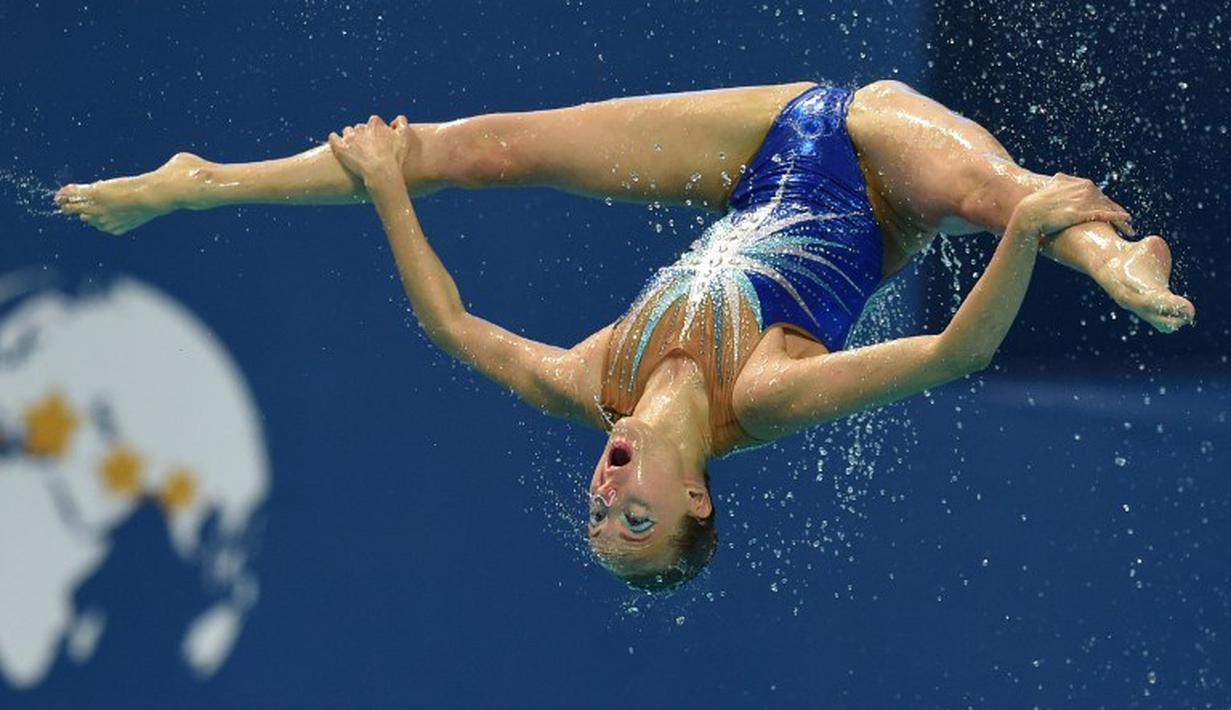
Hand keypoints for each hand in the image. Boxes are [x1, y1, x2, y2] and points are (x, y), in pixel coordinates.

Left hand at [328, 115, 409, 184]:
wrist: (381, 174)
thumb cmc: (395, 158)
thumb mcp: (404, 138)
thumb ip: (402, 124)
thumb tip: (398, 118)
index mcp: (376, 124)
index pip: (374, 122)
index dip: (377, 131)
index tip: (379, 141)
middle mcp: (361, 128)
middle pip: (360, 127)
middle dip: (363, 135)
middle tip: (368, 148)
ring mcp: (350, 138)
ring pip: (347, 131)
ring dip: (350, 138)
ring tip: (355, 149)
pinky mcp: (341, 148)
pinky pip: (333, 139)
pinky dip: (334, 139)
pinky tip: (336, 141)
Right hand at [1012, 173, 1133, 238]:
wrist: (1027, 215)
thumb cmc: (1036, 207)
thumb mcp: (1050, 191)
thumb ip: (1060, 187)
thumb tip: (1058, 183)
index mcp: (1078, 182)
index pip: (1098, 194)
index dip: (1107, 205)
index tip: (1114, 213)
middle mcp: (1084, 188)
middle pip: (1106, 201)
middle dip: (1117, 211)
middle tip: (1127, 223)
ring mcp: (1084, 199)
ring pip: (1109, 207)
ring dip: (1121, 219)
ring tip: (1129, 229)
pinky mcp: (1082, 212)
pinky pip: (1105, 214)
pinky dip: (1117, 217)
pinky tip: (1126, 221)